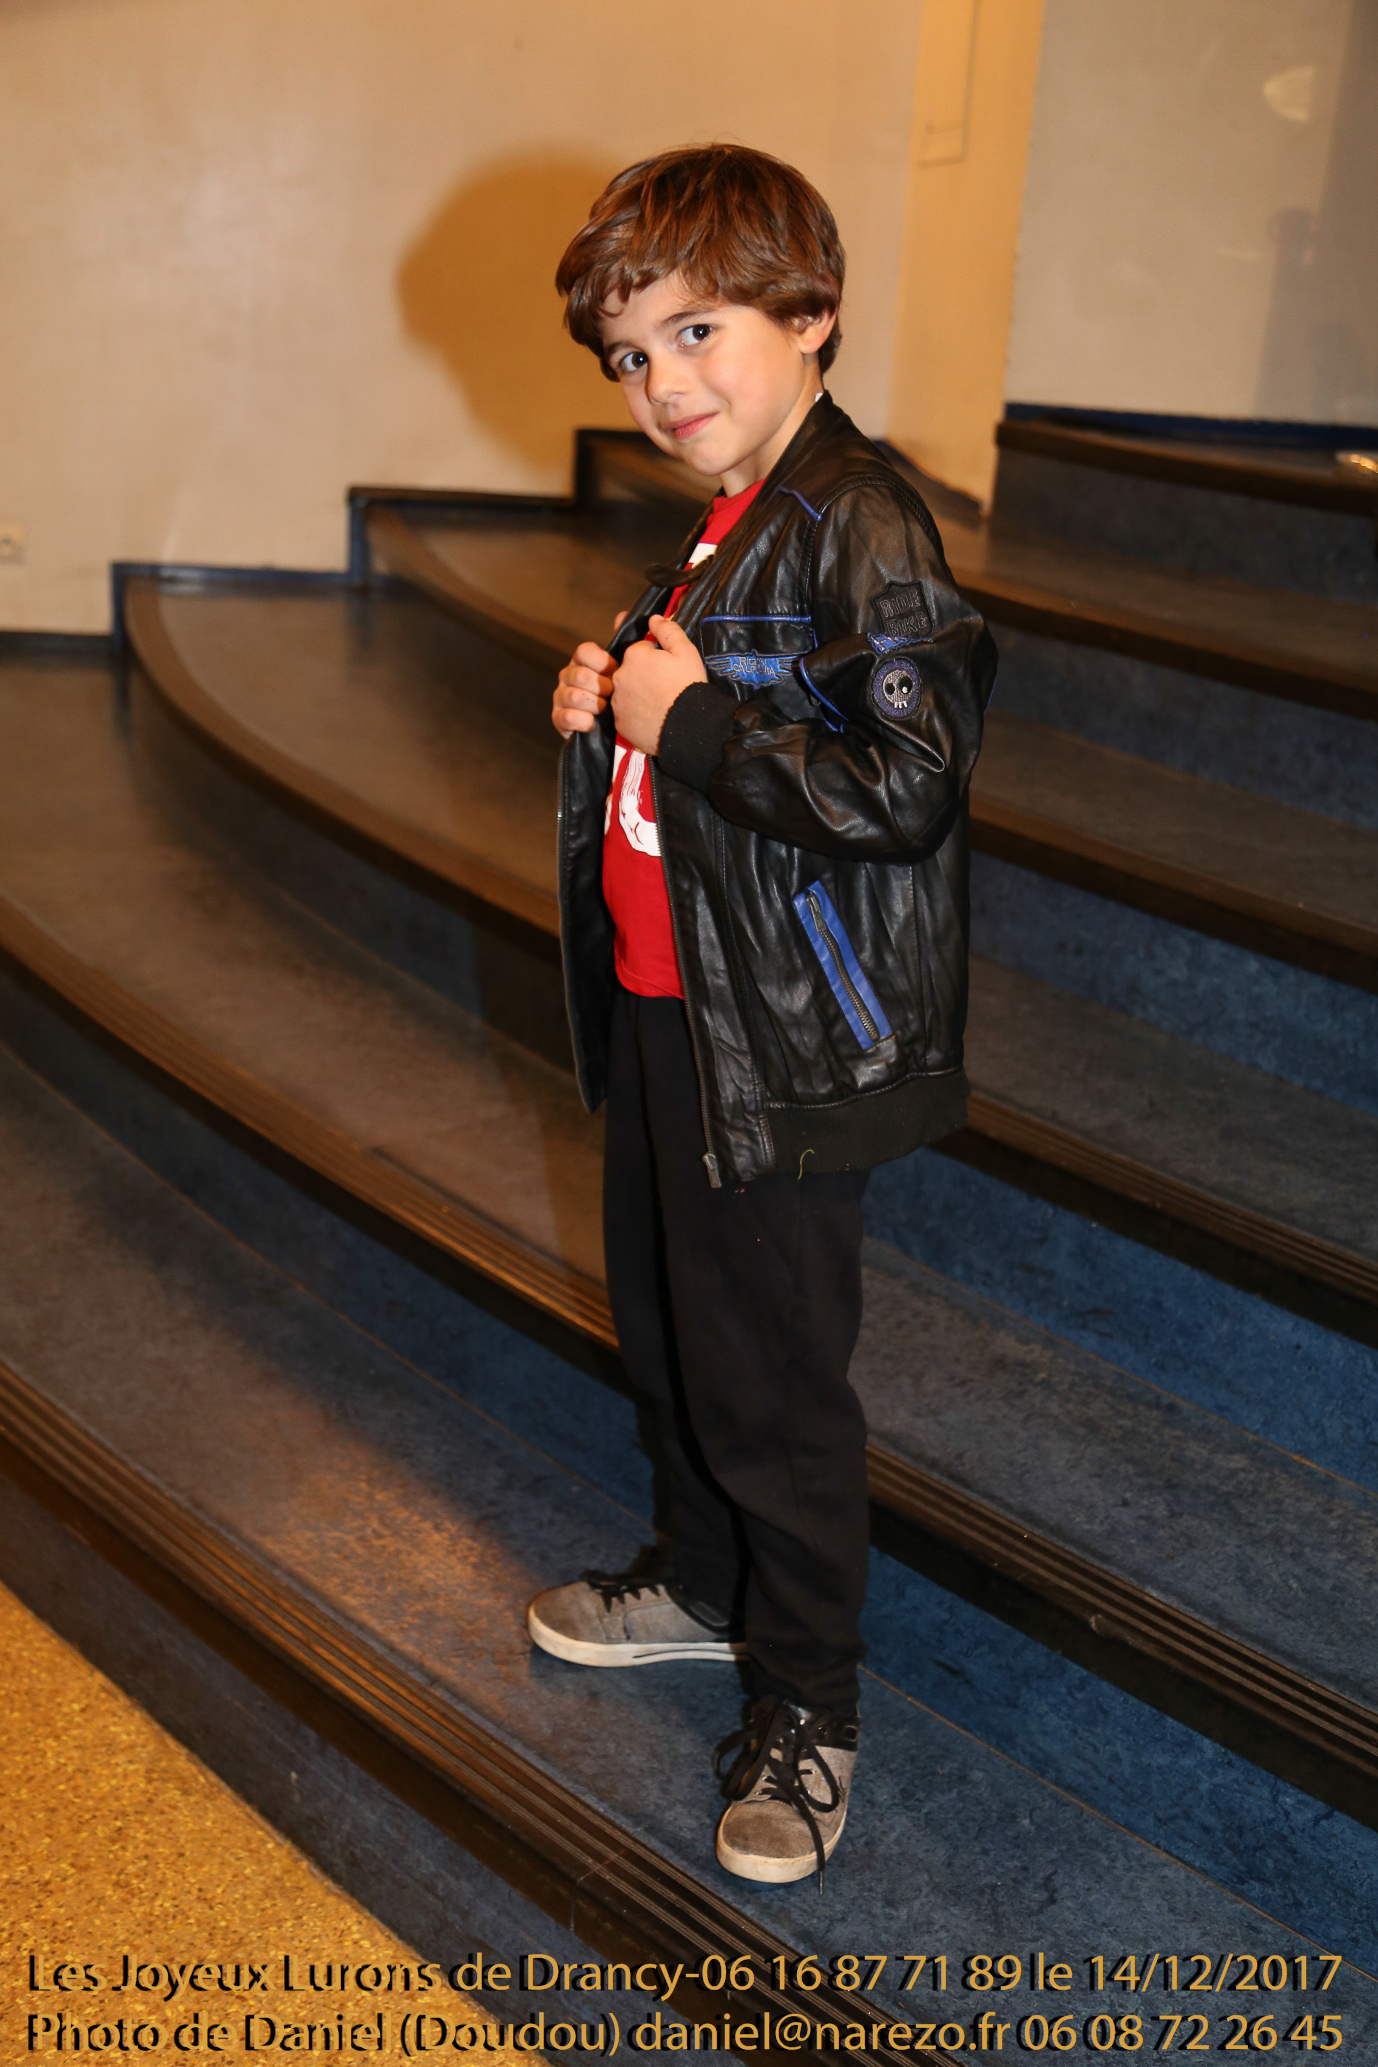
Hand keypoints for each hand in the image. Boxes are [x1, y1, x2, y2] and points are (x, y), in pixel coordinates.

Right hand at [553, 639, 616, 737]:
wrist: (612, 727)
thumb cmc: (618, 694)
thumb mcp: (623, 669)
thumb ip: (623, 642)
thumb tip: (622, 616)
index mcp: (582, 660)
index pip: (584, 650)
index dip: (602, 663)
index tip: (616, 672)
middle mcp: (568, 675)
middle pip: (581, 675)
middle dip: (603, 688)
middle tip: (614, 695)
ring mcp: (561, 696)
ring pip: (575, 696)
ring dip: (595, 705)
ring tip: (605, 710)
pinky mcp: (559, 718)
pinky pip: (568, 717)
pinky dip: (584, 721)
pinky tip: (594, 723)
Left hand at [610, 616, 706, 755]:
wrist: (688, 725)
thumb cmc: (688, 685)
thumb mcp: (686, 651)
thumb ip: (668, 630)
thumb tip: (653, 618)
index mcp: (634, 655)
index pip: (640, 649)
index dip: (656, 657)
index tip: (668, 668)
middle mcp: (619, 676)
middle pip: (631, 670)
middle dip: (644, 674)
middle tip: (665, 686)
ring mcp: (618, 701)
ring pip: (626, 692)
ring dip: (638, 694)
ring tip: (660, 703)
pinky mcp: (620, 722)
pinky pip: (627, 714)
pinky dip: (636, 715)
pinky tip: (653, 717)